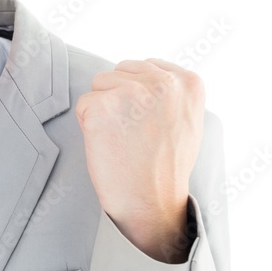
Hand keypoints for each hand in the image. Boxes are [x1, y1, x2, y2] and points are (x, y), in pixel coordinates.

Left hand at [75, 58, 204, 262]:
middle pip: (119, 73)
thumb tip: (146, 72)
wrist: (152, 203)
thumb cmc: (165, 166)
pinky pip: (84, 104)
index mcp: (188, 82)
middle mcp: (162, 81)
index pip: (144, 67)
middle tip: (134, 134)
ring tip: (123, 138)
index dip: (139, 96)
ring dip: (104, 110)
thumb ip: (170, 91)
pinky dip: (89, 125)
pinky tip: (109, 144)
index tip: (148, 123)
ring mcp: (131, 92)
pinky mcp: (102, 107)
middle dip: (119, 99)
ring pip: (99, 85)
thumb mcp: (186, 119)